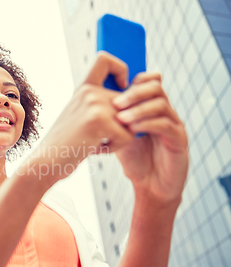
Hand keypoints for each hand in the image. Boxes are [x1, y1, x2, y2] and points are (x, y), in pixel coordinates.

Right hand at [31, 52, 135, 183]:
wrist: (46, 161)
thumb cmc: (66, 145)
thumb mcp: (80, 117)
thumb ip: (100, 105)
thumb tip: (135, 101)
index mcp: (83, 88)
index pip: (104, 59)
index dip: (120, 67)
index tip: (122, 86)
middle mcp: (89, 92)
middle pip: (131, 101)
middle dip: (125, 125)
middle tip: (99, 137)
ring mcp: (94, 103)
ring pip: (132, 121)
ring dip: (119, 138)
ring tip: (95, 142)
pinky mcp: (98, 120)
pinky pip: (128, 136)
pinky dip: (114, 148)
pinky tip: (94, 149)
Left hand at [113, 72, 188, 206]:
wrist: (150, 186)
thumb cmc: (134, 160)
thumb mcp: (117, 134)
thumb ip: (109, 118)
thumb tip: (86, 102)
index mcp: (150, 106)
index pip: (145, 81)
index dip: (130, 80)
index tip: (113, 89)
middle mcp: (165, 111)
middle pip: (155, 86)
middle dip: (133, 93)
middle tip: (116, 103)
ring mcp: (174, 123)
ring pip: (161, 103)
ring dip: (138, 109)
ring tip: (121, 120)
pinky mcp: (180, 139)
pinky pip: (166, 124)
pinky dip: (147, 124)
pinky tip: (132, 131)